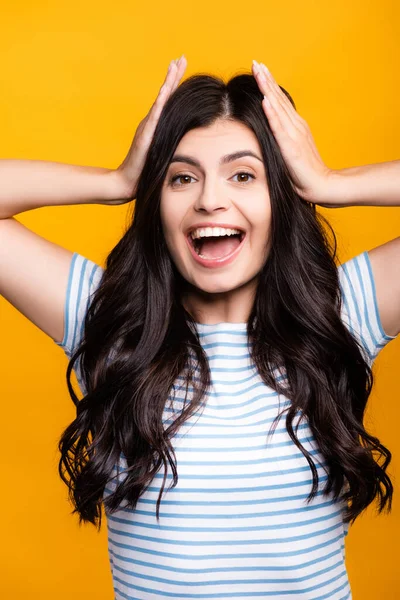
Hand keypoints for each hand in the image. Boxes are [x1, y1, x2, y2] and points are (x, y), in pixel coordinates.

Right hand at [113, 55, 186, 202]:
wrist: (127, 181)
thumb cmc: (145, 170)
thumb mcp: (161, 152)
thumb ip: (169, 143)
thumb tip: (183, 141)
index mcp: (157, 124)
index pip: (169, 100)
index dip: (175, 82)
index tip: (182, 65)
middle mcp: (151, 121)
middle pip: (165, 94)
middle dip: (173, 75)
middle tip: (181, 57)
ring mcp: (148, 126)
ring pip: (160, 100)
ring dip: (168, 82)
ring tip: (174, 65)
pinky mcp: (145, 135)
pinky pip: (155, 116)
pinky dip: (161, 102)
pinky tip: (166, 90)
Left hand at [252, 61, 334, 206]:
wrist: (321, 186)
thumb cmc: (303, 174)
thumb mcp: (289, 152)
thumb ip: (281, 141)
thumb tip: (267, 135)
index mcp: (295, 127)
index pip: (279, 101)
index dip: (270, 85)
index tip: (259, 69)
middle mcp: (296, 126)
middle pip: (279, 98)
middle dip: (267, 79)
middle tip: (256, 62)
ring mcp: (295, 135)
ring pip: (278, 107)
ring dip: (268, 89)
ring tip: (259, 72)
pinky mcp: (291, 147)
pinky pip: (280, 127)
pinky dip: (272, 113)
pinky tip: (265, 100)